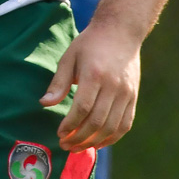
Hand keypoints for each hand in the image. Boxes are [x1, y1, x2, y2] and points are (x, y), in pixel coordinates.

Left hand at [41, 22, 141, 150]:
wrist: (120, 32)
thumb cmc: (90, 44)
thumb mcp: (69, 57)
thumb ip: (59, 82)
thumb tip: (45, 103)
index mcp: (94, 74)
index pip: (82, 108)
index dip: (70, 125)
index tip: (59, 133)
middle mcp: (113, 86)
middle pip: (97, 121)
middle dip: (79, 138)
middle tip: (65, 145)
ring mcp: (126, 93)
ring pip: (112, 127)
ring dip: (94, 142)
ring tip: (78, 147)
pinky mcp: (134, 97)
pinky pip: (125, 125)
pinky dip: (112, 138)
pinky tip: (98, 143)